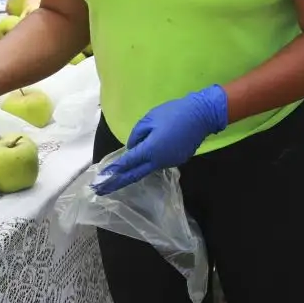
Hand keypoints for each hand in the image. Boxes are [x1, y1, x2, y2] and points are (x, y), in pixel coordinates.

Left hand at [93, 85, 228, 194]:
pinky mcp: (178, 160)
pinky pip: (159, 163)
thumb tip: (132, 147)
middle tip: (102, 190)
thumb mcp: (150, 118)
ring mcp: (169, 162)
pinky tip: (144, 160)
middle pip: (134, 175)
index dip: (113, 171)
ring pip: (148, 169)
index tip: (101, 178)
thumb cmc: (174, 113)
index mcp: (150, 150)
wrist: (202, 115)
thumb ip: (137, 134)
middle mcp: (159, 161)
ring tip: (119, 175)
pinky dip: (149, 163)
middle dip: (117, 183)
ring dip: (134, 171)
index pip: (127, 163)